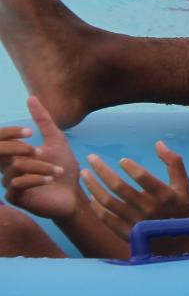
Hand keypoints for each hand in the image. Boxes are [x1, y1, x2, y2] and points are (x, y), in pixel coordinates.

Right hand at [0, 96, 82, 219]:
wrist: (74, 195)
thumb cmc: (64, 168)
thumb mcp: (56, 140)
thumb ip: (43, 121)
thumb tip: (31, 97)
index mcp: (14, 154)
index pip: (0, 140)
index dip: (10, 133)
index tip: (30, 132)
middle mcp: (7, 168)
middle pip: (2, 152)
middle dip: (22, 148)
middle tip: (41, 151)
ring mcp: (9, 183)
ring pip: (16, 167)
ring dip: (41, 166)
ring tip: (58, 171)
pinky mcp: (15, 198)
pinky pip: (17, 184)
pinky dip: (36, 178)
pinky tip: (50, 178)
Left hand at [80, 141, 188, 241]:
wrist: (181, 246)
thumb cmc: (183, 210)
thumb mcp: (185, 186)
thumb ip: (174, 163)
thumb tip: (158, 143)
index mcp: (165, 195)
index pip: (143, 177)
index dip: (130, 167)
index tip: (122, 160)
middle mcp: (149, 209)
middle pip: (118, 187)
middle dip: (101, 169)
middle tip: (91, 158)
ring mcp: (136, 223)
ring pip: (107, 202)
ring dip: (93, 186)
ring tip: (85, 174)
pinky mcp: (127, 234)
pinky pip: (106, 218)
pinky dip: (96, 206)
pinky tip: (92, 196)